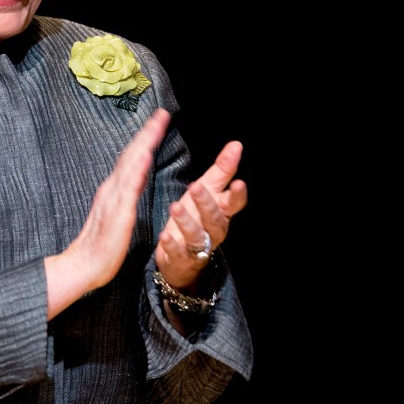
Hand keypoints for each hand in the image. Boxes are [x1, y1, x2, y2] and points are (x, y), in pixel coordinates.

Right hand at [45, 108, 170, 318]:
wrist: (83, 266)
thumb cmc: (101, 245)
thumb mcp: (117, 213)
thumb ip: (125, 193)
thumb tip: (136, 176)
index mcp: (114, 189)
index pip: (132, 158)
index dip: (145, 138)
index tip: (158, 121)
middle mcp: (112, 188)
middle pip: (132, 155)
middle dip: (148, 133)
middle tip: (162, 113)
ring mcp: (114, 199)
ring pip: (130, 166)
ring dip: (144, 144)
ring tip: (156, 126)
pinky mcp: (118, 214)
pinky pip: (128, 189)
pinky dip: (136, 170)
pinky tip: (145, 156)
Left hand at [155, 140, 247, 289]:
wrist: (183, 255)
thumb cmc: (197, 215)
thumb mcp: (209, 190)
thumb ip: (222, 169)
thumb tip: (236, 145)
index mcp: (222, 211)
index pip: (235, 203)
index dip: (237, 195)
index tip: (238, 182)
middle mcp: (213, 230)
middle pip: (214, 218)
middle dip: (206, 203)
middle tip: (196, 186)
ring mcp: (198, 246)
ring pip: (197, 235)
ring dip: (187, 222)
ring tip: (175, 207)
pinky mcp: (181, 258)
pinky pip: (178, 252)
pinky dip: (172, 245)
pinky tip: (164, 236)